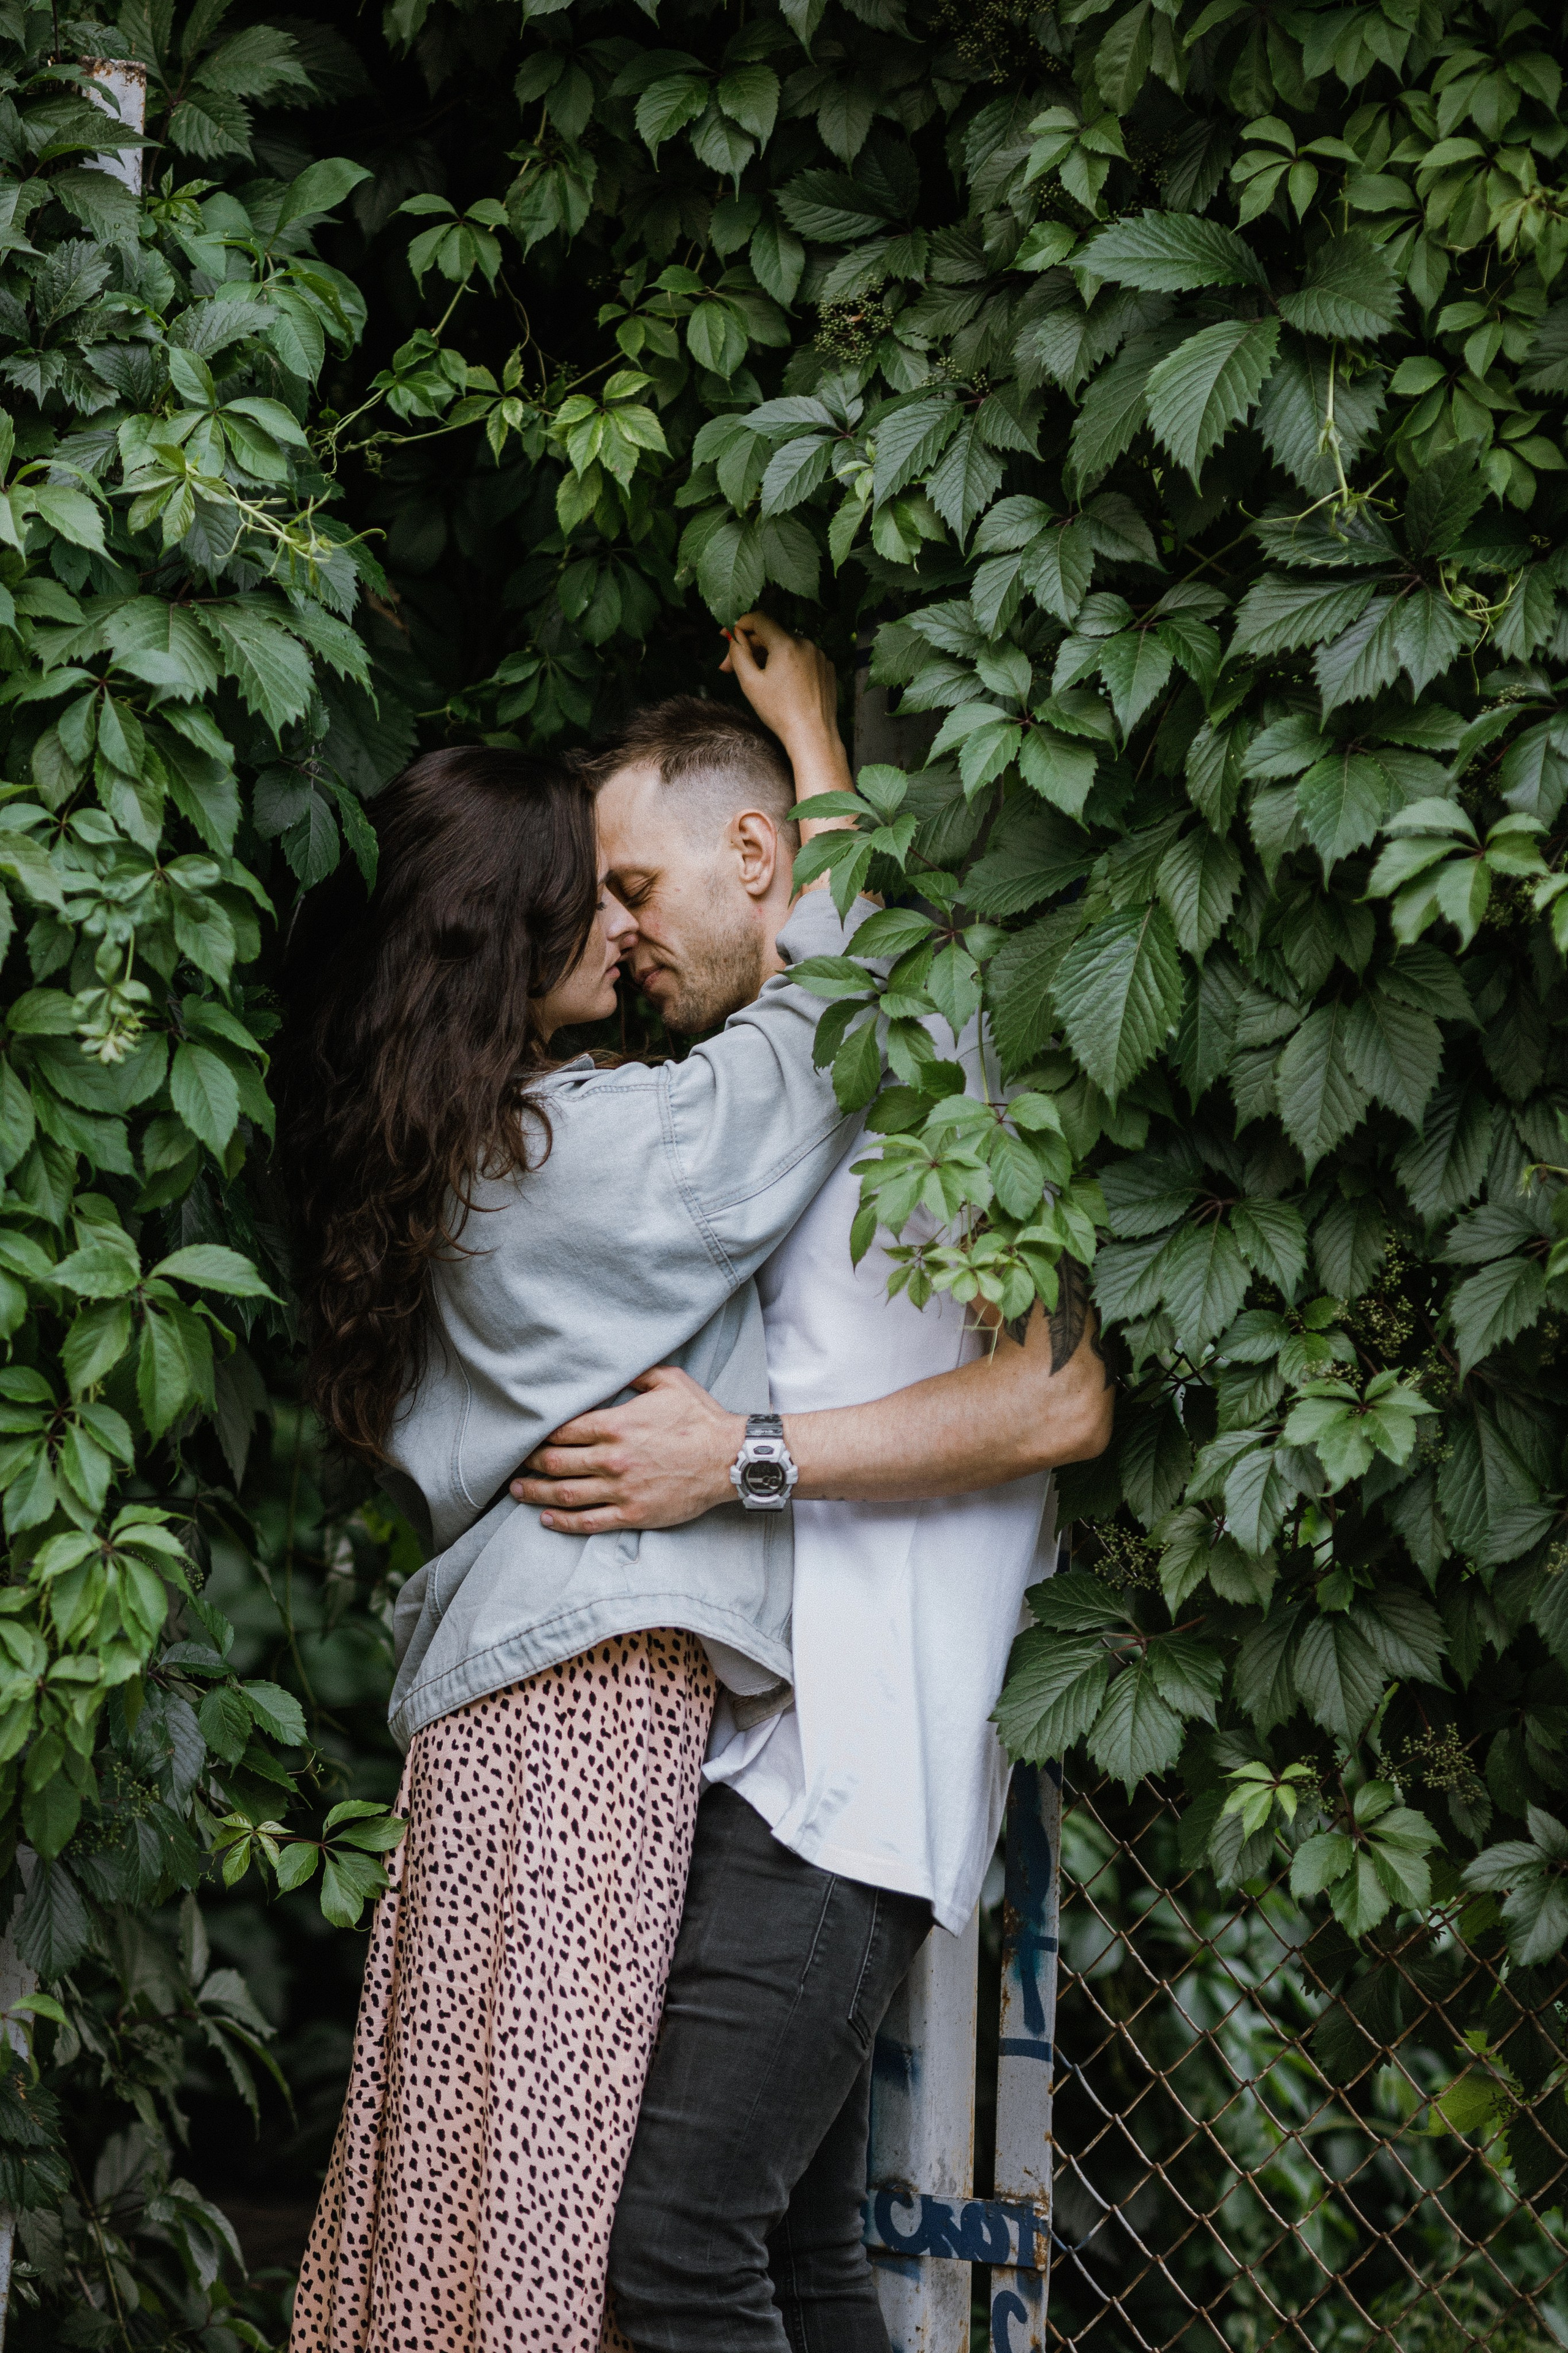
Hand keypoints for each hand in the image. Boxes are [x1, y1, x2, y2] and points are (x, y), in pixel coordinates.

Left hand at [510, 1365, 744, 1535]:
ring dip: (537, 1494)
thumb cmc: (700, 1418)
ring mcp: (621, 1490)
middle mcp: (612, 1459)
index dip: (538, 1435)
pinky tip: (547, 1520)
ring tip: (519, 1492)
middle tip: (516, 1465)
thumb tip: (615, 1364)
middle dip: (530, 1464)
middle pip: (556, 1463)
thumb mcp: (669, 1381)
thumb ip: (636, 1372)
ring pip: (565, 1495)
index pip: (562, 1431)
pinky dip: (563, 1523)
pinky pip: (589, 1522)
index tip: (526, 1437)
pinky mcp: (633, 1514)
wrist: (729, 1458)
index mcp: (615, 1425)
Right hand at [720, 613, 854, 845]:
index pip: (759, 619)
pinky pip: (802, 658)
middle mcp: (806, 644)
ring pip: (787, 646)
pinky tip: (779, 684)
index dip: (740, 624)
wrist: (812, 735)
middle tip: (730, 666)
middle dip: (750, 647)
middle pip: (772, 635)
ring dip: (768, 656)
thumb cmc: (780, 713)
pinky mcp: (827, 668)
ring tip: (756, 678)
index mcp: (786, 644)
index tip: (728, 634)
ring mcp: (819, 655)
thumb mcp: (750, 683)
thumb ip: (738, 654)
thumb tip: (735, 638)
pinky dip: (788, 664)